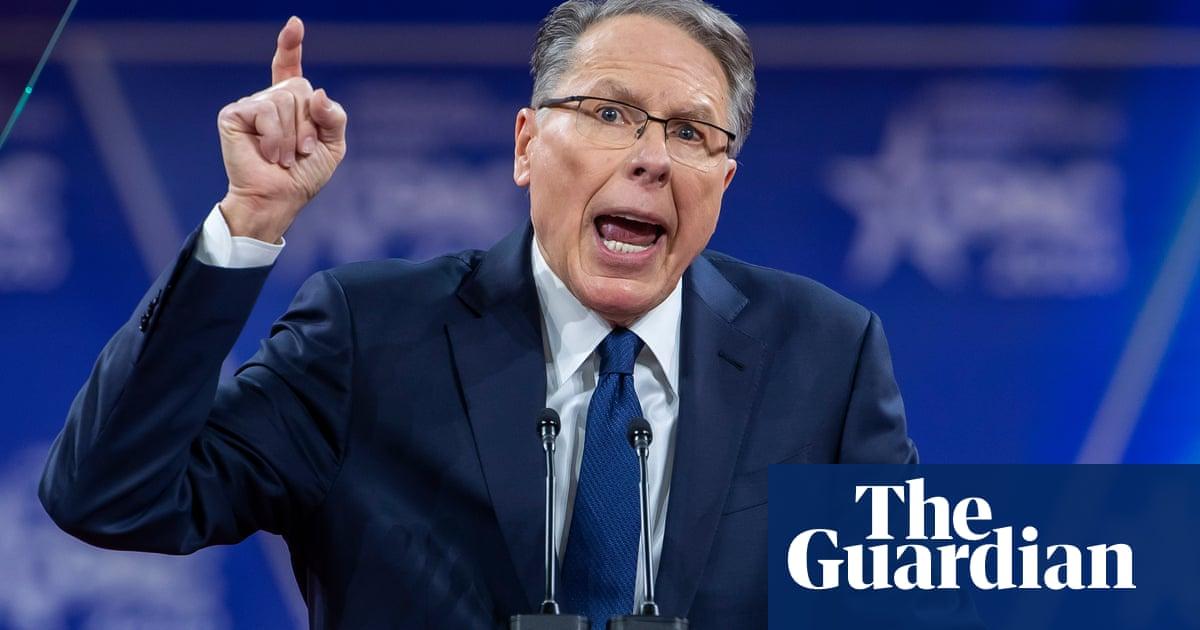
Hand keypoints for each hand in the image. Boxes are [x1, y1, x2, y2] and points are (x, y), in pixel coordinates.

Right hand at [216, 16, 346, 242]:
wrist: (279, 199)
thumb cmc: (303, 176)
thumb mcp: (332, 145)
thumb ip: (334, 117)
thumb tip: (319, 94)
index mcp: (292, 105)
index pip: (290, 68)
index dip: (290, 46)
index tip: (295, 24)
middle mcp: (269, 100)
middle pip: (301, 87)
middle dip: (309, 123)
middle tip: (302, 152)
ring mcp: (250, 104)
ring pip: (286, 99)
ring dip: (294, 135)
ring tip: (286, 157)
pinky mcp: (234, 114)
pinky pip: (267, 110)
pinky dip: (276, 135)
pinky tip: (271, 154)